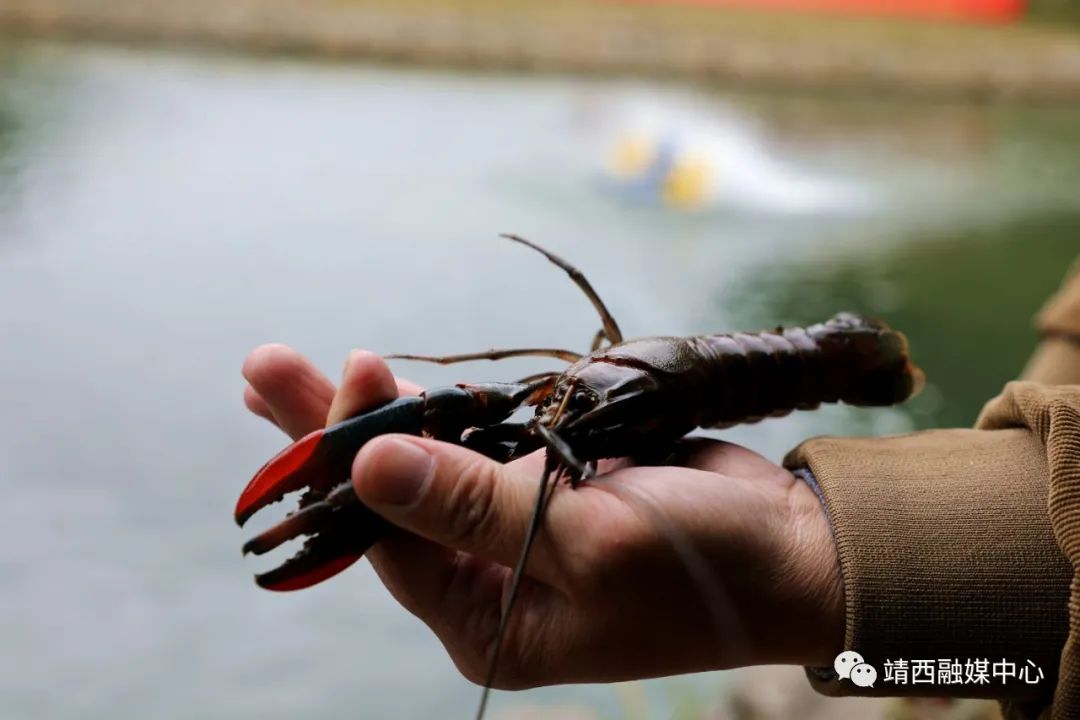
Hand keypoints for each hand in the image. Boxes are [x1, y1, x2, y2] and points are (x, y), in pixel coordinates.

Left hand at [242, 344, 843, 688]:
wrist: (794, 550)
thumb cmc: (702, 568)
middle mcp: (487, 582)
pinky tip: (390, 384)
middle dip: (329, 431)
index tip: (342, 373)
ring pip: (426, 465)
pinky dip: (438, 409)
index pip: (390, 538)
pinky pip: (476, 445)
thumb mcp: (587, 543)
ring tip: (302, 367)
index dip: (354, 457)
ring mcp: (514, 532)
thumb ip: (475, 506)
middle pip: (388, 499)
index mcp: (486, 623)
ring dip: (376, 413)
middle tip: (263, 367)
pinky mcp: (546, 487)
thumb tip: (366, 463)